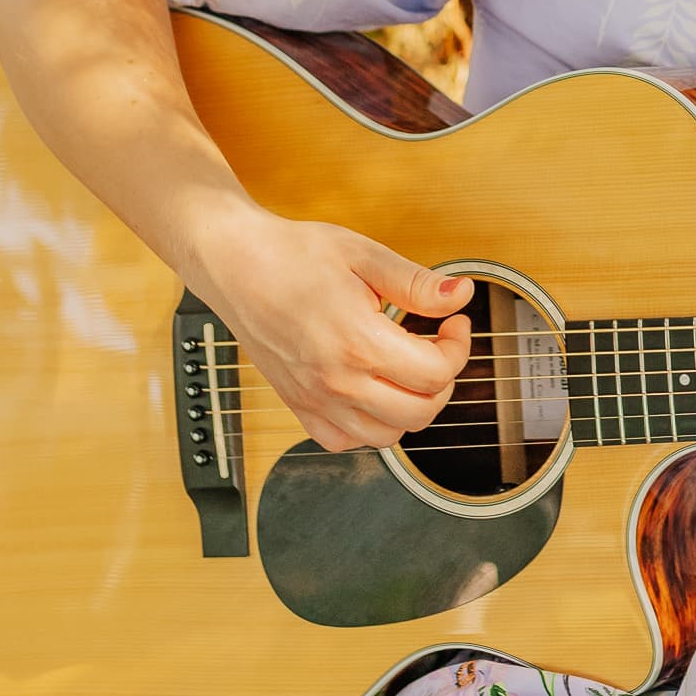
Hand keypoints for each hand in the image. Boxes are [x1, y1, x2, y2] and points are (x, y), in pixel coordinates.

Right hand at [187, 202, 473, 454]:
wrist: (235, 264)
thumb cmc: (293, 254)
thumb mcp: (365, 255)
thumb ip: (417, 283)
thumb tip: (461, 295)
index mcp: (357, 341)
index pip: (435, 373)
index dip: (458, 347)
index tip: (453, 323)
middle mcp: (336, 380)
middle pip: (420, 412)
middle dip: (442, 379)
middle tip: (436, 345)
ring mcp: (314, 399)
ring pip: (387, 436)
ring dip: (411, 406)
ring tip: (406, 367)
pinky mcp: (298, 406)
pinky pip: (345, 441)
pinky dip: (369, 426)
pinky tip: (373, 390)